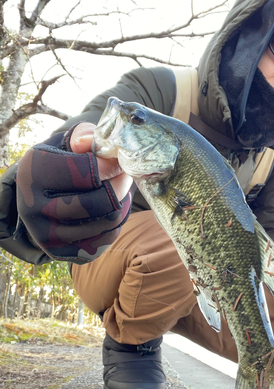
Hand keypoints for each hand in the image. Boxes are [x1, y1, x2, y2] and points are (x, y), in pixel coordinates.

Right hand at [16, 123, 133, 262]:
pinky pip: (106, 238)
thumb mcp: (66, 144)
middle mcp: (34, 208)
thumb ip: (82, 136)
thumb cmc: (60, 165)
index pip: (84, 173)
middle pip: (99, 202)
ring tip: (119, 190)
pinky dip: (117, 222)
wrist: (40, 200)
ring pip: (107, 222)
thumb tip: (88, 143)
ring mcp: (47, 235)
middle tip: (125, 175)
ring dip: (122, 204)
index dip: (109, 166)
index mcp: (33, 174)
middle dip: (120, 186)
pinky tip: (112, 208)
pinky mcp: (62, 252)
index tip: (117, 160)